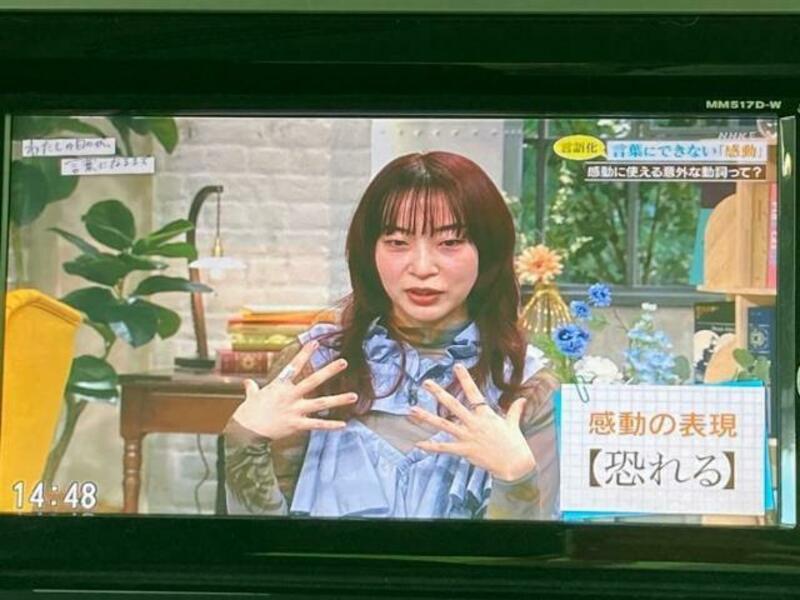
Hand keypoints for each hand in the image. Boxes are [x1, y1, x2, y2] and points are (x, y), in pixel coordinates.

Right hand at [230, 341, 357, 441]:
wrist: (245, 431)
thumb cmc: (247, 413)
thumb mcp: (251, 397)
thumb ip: (252, 388)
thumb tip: (247, 382)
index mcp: (280, 386)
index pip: (294, 366)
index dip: (305, 353)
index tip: (315, 342)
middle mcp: (291, 395)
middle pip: (313, 380)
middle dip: (329, 371)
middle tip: (344, 362)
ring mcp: (295, 410)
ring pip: (321, 403)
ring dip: (338, 399)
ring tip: (354, 396)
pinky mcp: (297, 424)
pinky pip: (316, 424)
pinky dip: (330, 425)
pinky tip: (344, 424)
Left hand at [409, 363, 535, 481]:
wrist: (515, 464)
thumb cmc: (515, 444)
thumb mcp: (514, 424)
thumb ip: (514, 410)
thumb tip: (522, 399)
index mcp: (486, 414)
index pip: (474, 392)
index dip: (465, 379)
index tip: (456, 366)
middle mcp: (474, 423)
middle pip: (453, 405)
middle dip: (438, 393)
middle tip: (426, 382)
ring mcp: (468, 436)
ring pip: (443, 424)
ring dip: (426, 417)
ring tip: (412, 409)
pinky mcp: (465, 451)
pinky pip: (445, 448)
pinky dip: (431, 446)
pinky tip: (418, 444)